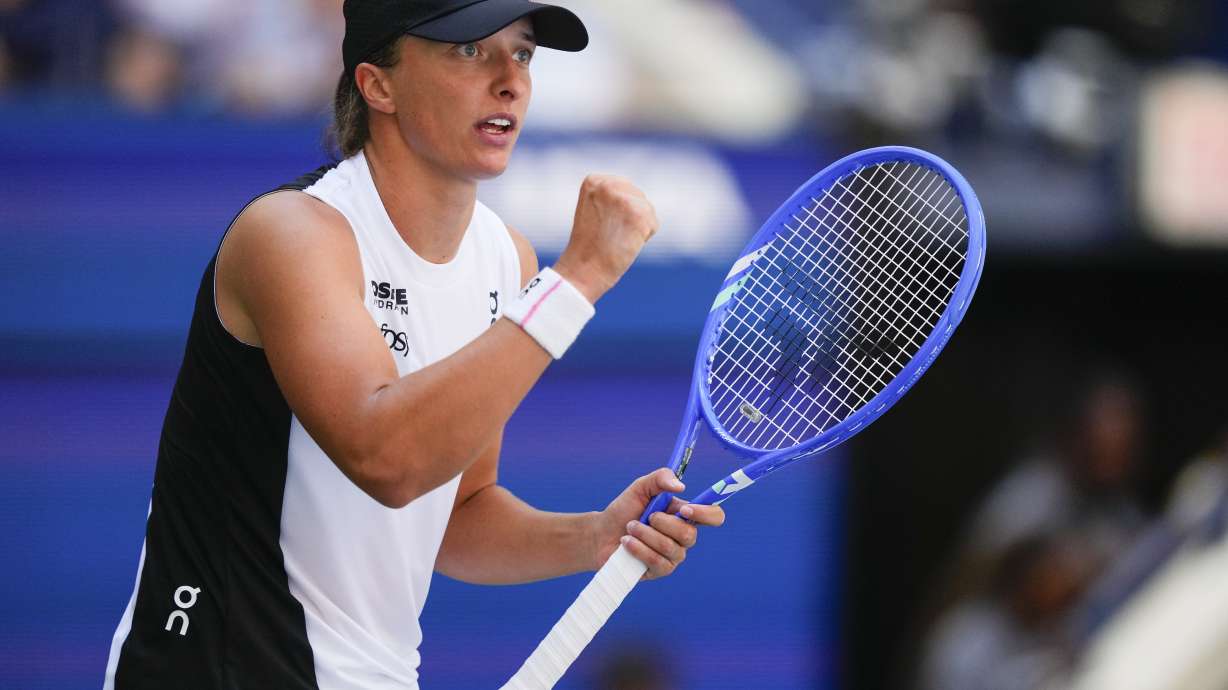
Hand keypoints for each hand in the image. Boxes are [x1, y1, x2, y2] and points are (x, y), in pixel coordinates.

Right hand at [554, 174, 658, 303]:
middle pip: (638, 196)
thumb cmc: (589, 246)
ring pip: (647, 210)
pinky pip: (653, 225)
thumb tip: (636, 197)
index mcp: (593, 180)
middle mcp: (608, 185)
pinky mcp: (639, 215)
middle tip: (609, 234)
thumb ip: (612, 196)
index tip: (600, 224)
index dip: (617, 211)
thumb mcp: (595, 210)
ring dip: (637, 228)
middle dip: (630, 217)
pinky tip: (625, 244)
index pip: (624, 188)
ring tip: (616, 239)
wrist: (584, 270)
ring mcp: (624, 199)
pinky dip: (644, 238)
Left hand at [590, 468, 725, 579]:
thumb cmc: (624, 510)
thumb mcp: (640, 487)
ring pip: (669, 547)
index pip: (713, 516)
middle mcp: (684, 537)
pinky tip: (626, 542)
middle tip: (645, 516)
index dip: (706, 513)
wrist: (601, 533)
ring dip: (645, 534)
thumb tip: (681, 486)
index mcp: (685, 515)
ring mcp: (673, 556)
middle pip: (689, 534)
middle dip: (662, 523)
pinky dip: (638, 548)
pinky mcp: (660, 570)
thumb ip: (660, 478)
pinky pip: (656, 561)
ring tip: (629, 527)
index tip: (684, 509)